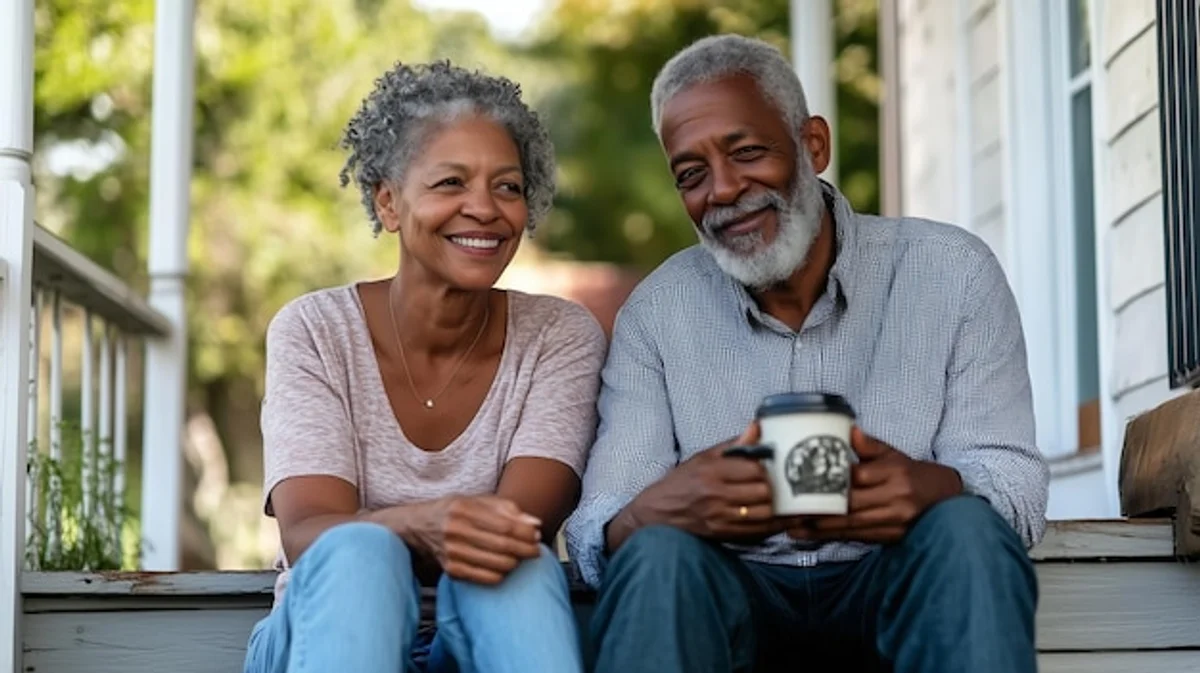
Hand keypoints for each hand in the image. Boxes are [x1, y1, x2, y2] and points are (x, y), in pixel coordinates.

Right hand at [417, 495, 541, 584]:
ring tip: (520, 558)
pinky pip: (485, 578)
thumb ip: (507, 508)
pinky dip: (500, 575)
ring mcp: (451, 552)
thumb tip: (534, 523)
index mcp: (464, 509)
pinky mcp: (450, 570)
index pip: (505, 525)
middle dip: (526, 550)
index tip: (536, 536)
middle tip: (535, 551)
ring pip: (497, 564)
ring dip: (515, 563)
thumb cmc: (454, 512)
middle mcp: (455, 530)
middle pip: (503, 545)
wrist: (418, 526)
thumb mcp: (476, 501)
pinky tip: (503, 567)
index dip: (526, 533)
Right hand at [621, 422, 783, 543]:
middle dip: (774, 487)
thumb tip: (757, 427)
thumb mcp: (704, 457)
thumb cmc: (682, 482)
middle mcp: (716, 495)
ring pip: (764, 514)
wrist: (659, 512)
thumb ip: (734, 444)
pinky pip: (757, 532)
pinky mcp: (724, 534)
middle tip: (777, 484)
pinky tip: (777, 519)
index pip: (754, 469)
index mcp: (712, 471)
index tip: (771, 467)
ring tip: (781, 502)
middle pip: (763, 492)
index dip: (768, 468)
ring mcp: (721, 517)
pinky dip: (771, 525)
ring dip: (777, 508)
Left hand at [787, 427, 961, 543]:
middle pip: (850, 504)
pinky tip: (811, 536)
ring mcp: (894, 520)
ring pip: (851, 525)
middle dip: (818, 509)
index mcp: (894, 472)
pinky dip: (833, 537)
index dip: (829, 481)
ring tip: (792, 527)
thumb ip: (870, 445)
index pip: (857, 476)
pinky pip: (857, 537)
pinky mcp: (891, 536)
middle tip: (788, 510)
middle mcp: (895, 497)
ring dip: (820, 528)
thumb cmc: (912, 473)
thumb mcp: (894, 454)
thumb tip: (848, 430)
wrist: (943, 498)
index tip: (802, 481)